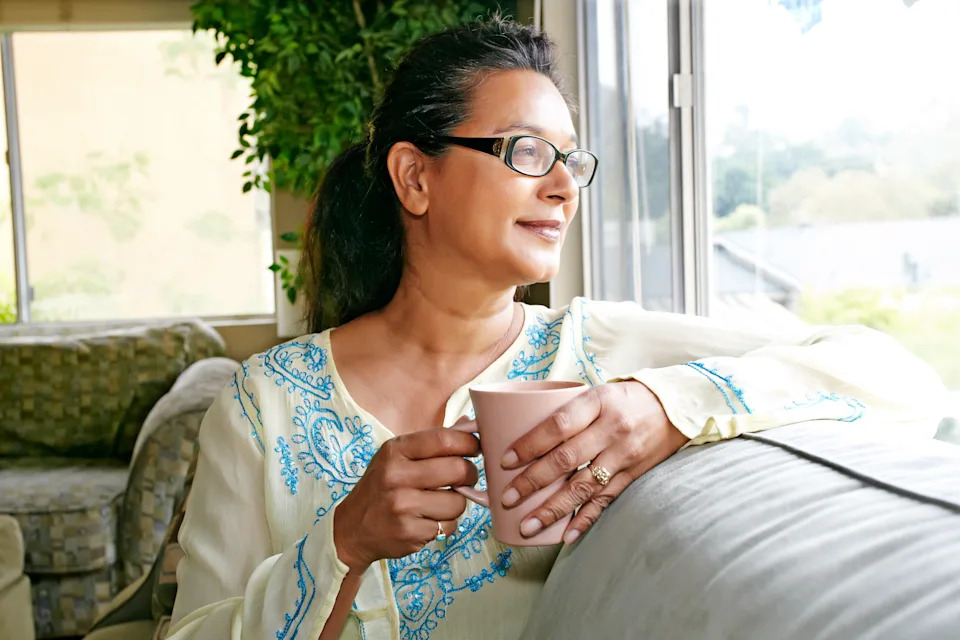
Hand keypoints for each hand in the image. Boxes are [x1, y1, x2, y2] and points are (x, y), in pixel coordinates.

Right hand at [333, 426, 479, 570]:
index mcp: (395, 450)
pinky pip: (449, 525)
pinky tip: (427, 520)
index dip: (469, 442)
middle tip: (465, 478)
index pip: (444, 439)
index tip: (475, 448)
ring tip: (439, 503)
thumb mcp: (396, 457)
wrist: (351, 529)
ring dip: (456, 503)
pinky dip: (445, 524)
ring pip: (458, 501)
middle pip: (458, 469)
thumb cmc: (381, 488)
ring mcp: (403, 506)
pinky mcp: (410, 533)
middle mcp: (397, 476)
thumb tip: (470, 423)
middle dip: (470, 474)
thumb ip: (431, 443)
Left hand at [500, 381, 688, 544]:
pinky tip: (566, 535)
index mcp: (597, 402)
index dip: (529, 444)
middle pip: (566, 460)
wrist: (675, 407)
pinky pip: (606, 501)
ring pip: (583, 487)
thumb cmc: (624, 398)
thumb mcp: (596, 392)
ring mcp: (623, 455)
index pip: (558, 425)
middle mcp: (611, 430)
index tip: (504, 461)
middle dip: (532, 482)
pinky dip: (585, 520)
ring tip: (528, 526)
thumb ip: (565, 410)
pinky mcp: (632, 475)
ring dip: (553, 510)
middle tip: (507, 499)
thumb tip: (515, 427)